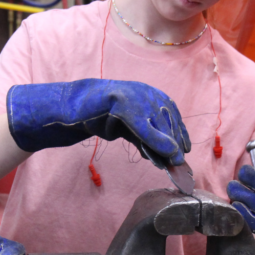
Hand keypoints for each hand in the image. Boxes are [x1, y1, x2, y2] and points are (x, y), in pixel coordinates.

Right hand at [6, 79, 190, 167]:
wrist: (70, 110)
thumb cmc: (100, 118)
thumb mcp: (129, 131)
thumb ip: (147, 139)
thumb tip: (168, 156)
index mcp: (148, 94)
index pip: (171, 114)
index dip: (180, 132)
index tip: (184, 151)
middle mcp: (143, 92)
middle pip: (167, 117)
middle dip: (175, 141)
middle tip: (179, 163)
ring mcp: (131, 94)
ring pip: (156, 119)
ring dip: (166, 141)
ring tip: (171, 161)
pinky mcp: (119, 101)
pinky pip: (141, 122)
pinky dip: (153, 138)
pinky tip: (160, 153)